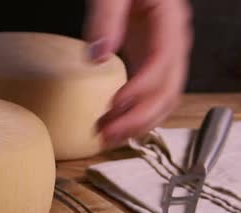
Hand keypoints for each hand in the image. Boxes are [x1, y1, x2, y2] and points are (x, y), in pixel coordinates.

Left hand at [84, 0, 192, 147]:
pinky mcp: (150, 59)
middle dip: (139, 117)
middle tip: (106, 133)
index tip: (114, 104)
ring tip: (106, 135)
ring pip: (164, 98)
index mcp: (169, 21)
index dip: (140, 89)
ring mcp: (164, 52)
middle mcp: (174, 41)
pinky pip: (152, 93)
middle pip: (168, 89)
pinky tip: (114, 122)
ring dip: (138, 122)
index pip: (162, 63)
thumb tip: (98, 55)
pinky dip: (137, 113)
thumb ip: (106, 17)